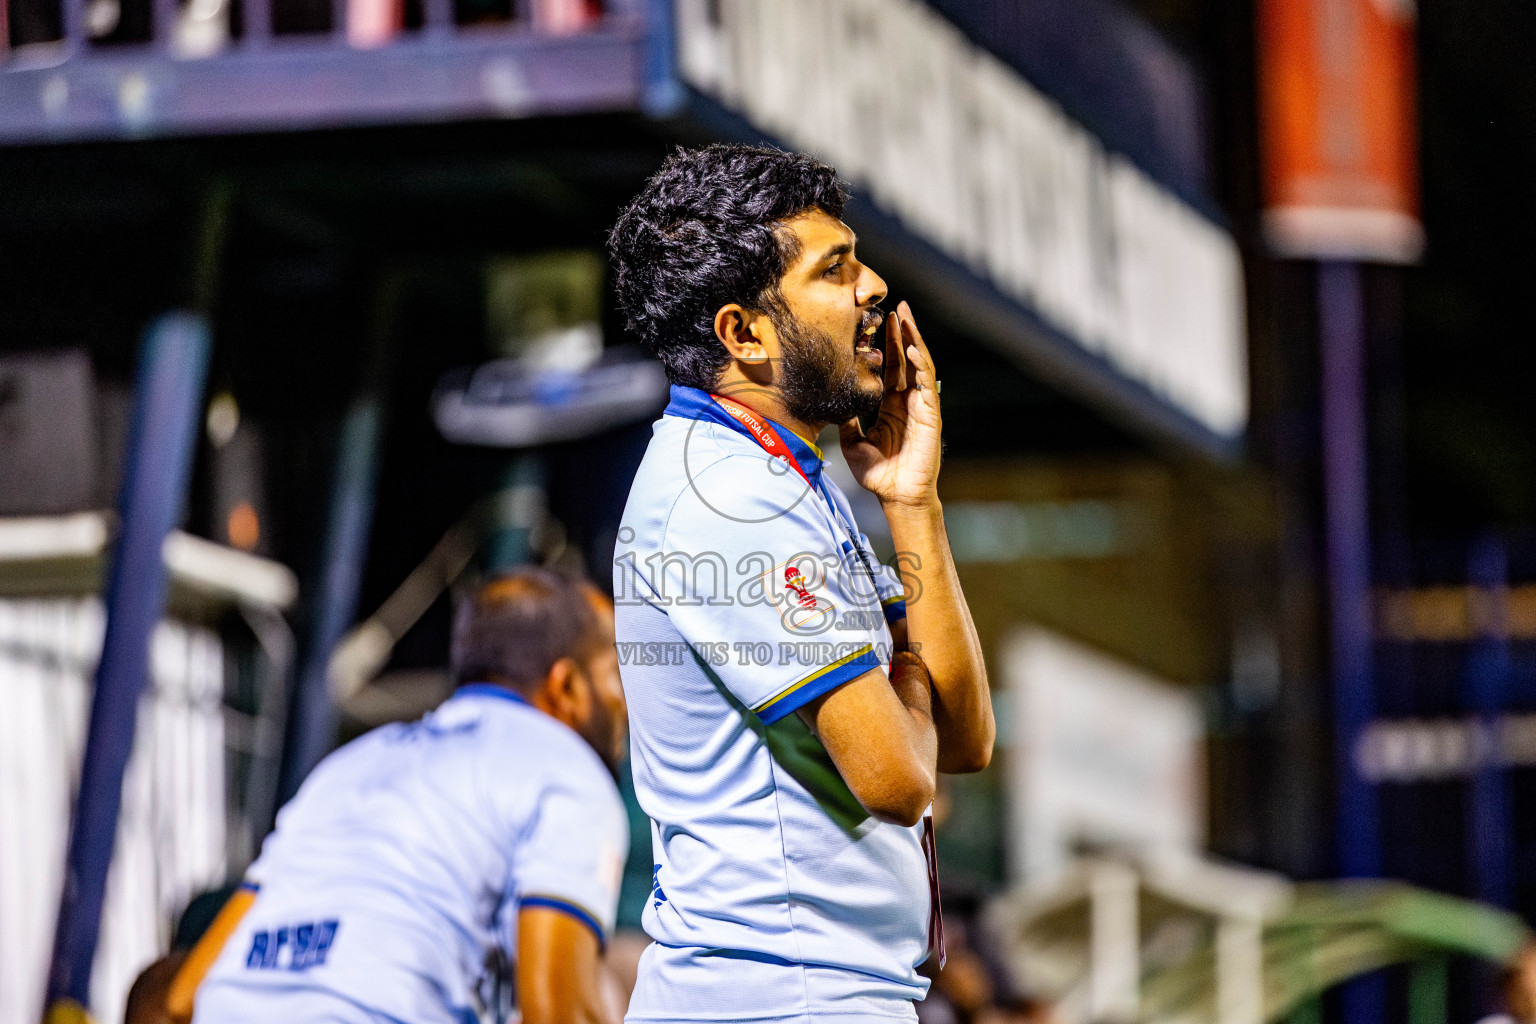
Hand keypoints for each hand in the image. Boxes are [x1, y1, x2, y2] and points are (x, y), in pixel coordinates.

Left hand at [839, 301, 941, 508]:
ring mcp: (920, 406)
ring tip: (907, 318)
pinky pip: (927, 385)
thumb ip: (847, 422)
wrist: (895, 495)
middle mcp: (907, 401)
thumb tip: (833, 404)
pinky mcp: (930, 415)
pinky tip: (912, 349)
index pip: (889, 368)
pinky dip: (921, 366)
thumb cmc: (878, 473)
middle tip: (896, 307)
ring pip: (919, 366)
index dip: (884, 346)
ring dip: (913, 341)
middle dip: (902, 332)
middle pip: (905, 359)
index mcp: (890, 405)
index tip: (876, 323)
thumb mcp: (853, 442)